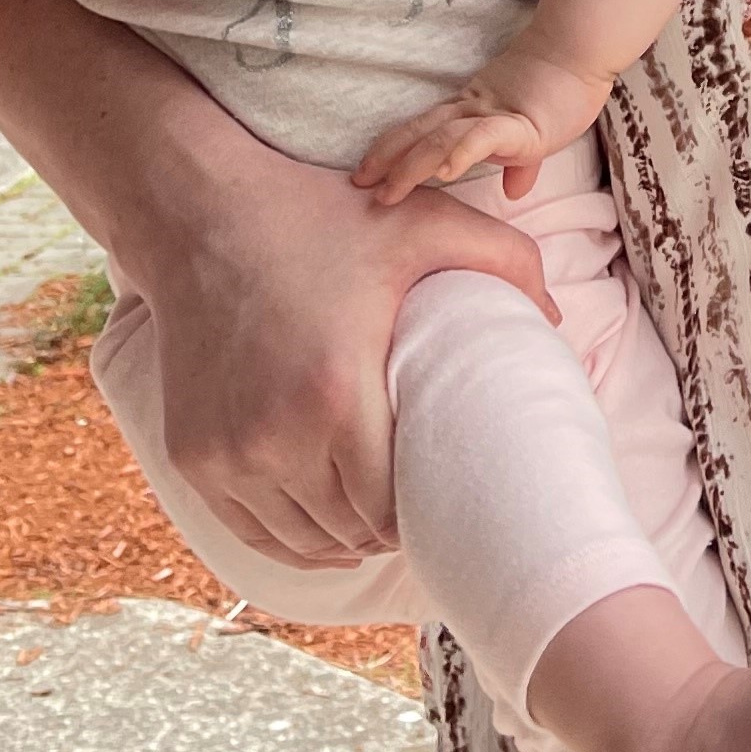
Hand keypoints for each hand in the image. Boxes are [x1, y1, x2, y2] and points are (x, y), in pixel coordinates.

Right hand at [0, 0, 557, 567]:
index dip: (426, 512)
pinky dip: (292, 536)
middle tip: (425, 509)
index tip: (452, 493)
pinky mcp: (192, 456)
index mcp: (335, 394)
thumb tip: (558, 320)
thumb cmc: (319, 217)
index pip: (392, 508)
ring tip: (380, 518)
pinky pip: (252, 530)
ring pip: (302, 540)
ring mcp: (226, 454)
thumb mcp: (423, 225)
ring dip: (344, 538)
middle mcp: (274, 438)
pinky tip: (327, 524)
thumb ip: (506, 260)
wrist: (200, 211)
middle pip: (350, 532)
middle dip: (391, 528)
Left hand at [354, 43, 606, 204]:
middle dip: (386, 159)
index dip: (392, 148)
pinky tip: (445, 174)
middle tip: (358, 185)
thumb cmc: (563, 89)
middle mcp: (473, 110)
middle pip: (419, 132)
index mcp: (473, 110)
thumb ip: (520, 162)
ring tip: (388, 193)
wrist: (581, 52)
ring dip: (410, 167)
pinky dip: (461, 155)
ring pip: (440, 138)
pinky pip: (483, 137)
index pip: (422, 128)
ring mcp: (493, 114)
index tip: (367, 173)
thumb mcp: (536, 135)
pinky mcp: (520, 124)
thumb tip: (514, 189)